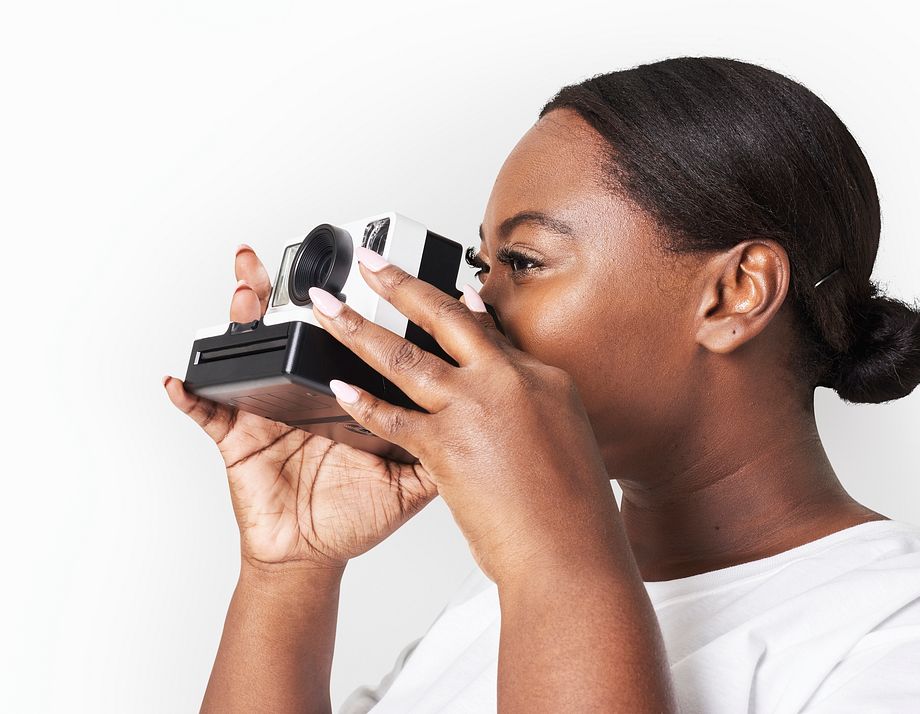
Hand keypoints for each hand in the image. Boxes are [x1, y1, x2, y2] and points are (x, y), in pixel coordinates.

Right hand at [163, 245, 437, 573]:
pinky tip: (181, 379)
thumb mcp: (410, 481)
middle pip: (302, 331)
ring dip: (244, 318)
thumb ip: (445, 449)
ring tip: (245, 292)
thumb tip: (489, 421)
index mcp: (349, 397)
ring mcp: (271, 409)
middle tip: (307, 261)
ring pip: (253, 353)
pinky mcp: (238, 438)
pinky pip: (208, 413)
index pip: (357, 342)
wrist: (313, 553)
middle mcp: (309, 392)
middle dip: (298, 291)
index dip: (367, 306)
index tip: (379, 269)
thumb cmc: (356, 514)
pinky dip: (192, 395)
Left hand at [306, 247, 626, 583]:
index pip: (491, 332)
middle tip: (369, 262)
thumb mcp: (567, 443)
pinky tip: (338, 385)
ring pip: (405, 357)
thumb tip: (508, 387)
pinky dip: (362, 401)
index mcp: (544, 379)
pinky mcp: (445, 445)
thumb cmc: (574, 513)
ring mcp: (475, 409)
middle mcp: (508, 383)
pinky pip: (391, 416)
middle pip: (445, 319)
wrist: (571, 555)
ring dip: (359, 328)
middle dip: (400, 284)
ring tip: (330, 308)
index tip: (441, 288)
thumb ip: (532, 407)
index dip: (460, 307)